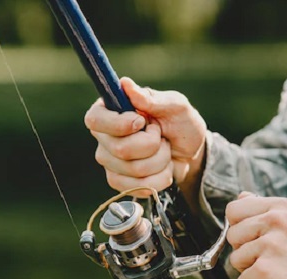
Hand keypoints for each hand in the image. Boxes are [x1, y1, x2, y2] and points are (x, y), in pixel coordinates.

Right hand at [83, 77, 206, 198]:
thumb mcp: (174, 105)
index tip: (141, 122)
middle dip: (153, 145)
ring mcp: (109, 161)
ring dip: (160, 161)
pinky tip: (162, 168)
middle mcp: (104, 136)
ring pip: (134, 170)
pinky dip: (159, 179)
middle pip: (121, 149)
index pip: (95, 120)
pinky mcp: (118, 181)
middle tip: (161, 136)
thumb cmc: (181, 123)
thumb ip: (151, 98)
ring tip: (164, 151)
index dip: (119, 125)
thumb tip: (125, 84)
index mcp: (110, 110)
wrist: (190, 152)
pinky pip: (138, 187)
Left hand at [226, 194, 286, 278]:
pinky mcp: (264, 270)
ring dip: (251, 271)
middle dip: (245, 251)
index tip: (253, 238)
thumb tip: (243, 196)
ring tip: (276, 271)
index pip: (235, 209)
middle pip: (232, 235)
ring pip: (235, 259)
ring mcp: (269, 245)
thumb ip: (268, 210)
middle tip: (270, 259)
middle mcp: (275, 221)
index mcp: (281, 208)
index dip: (239, 227)